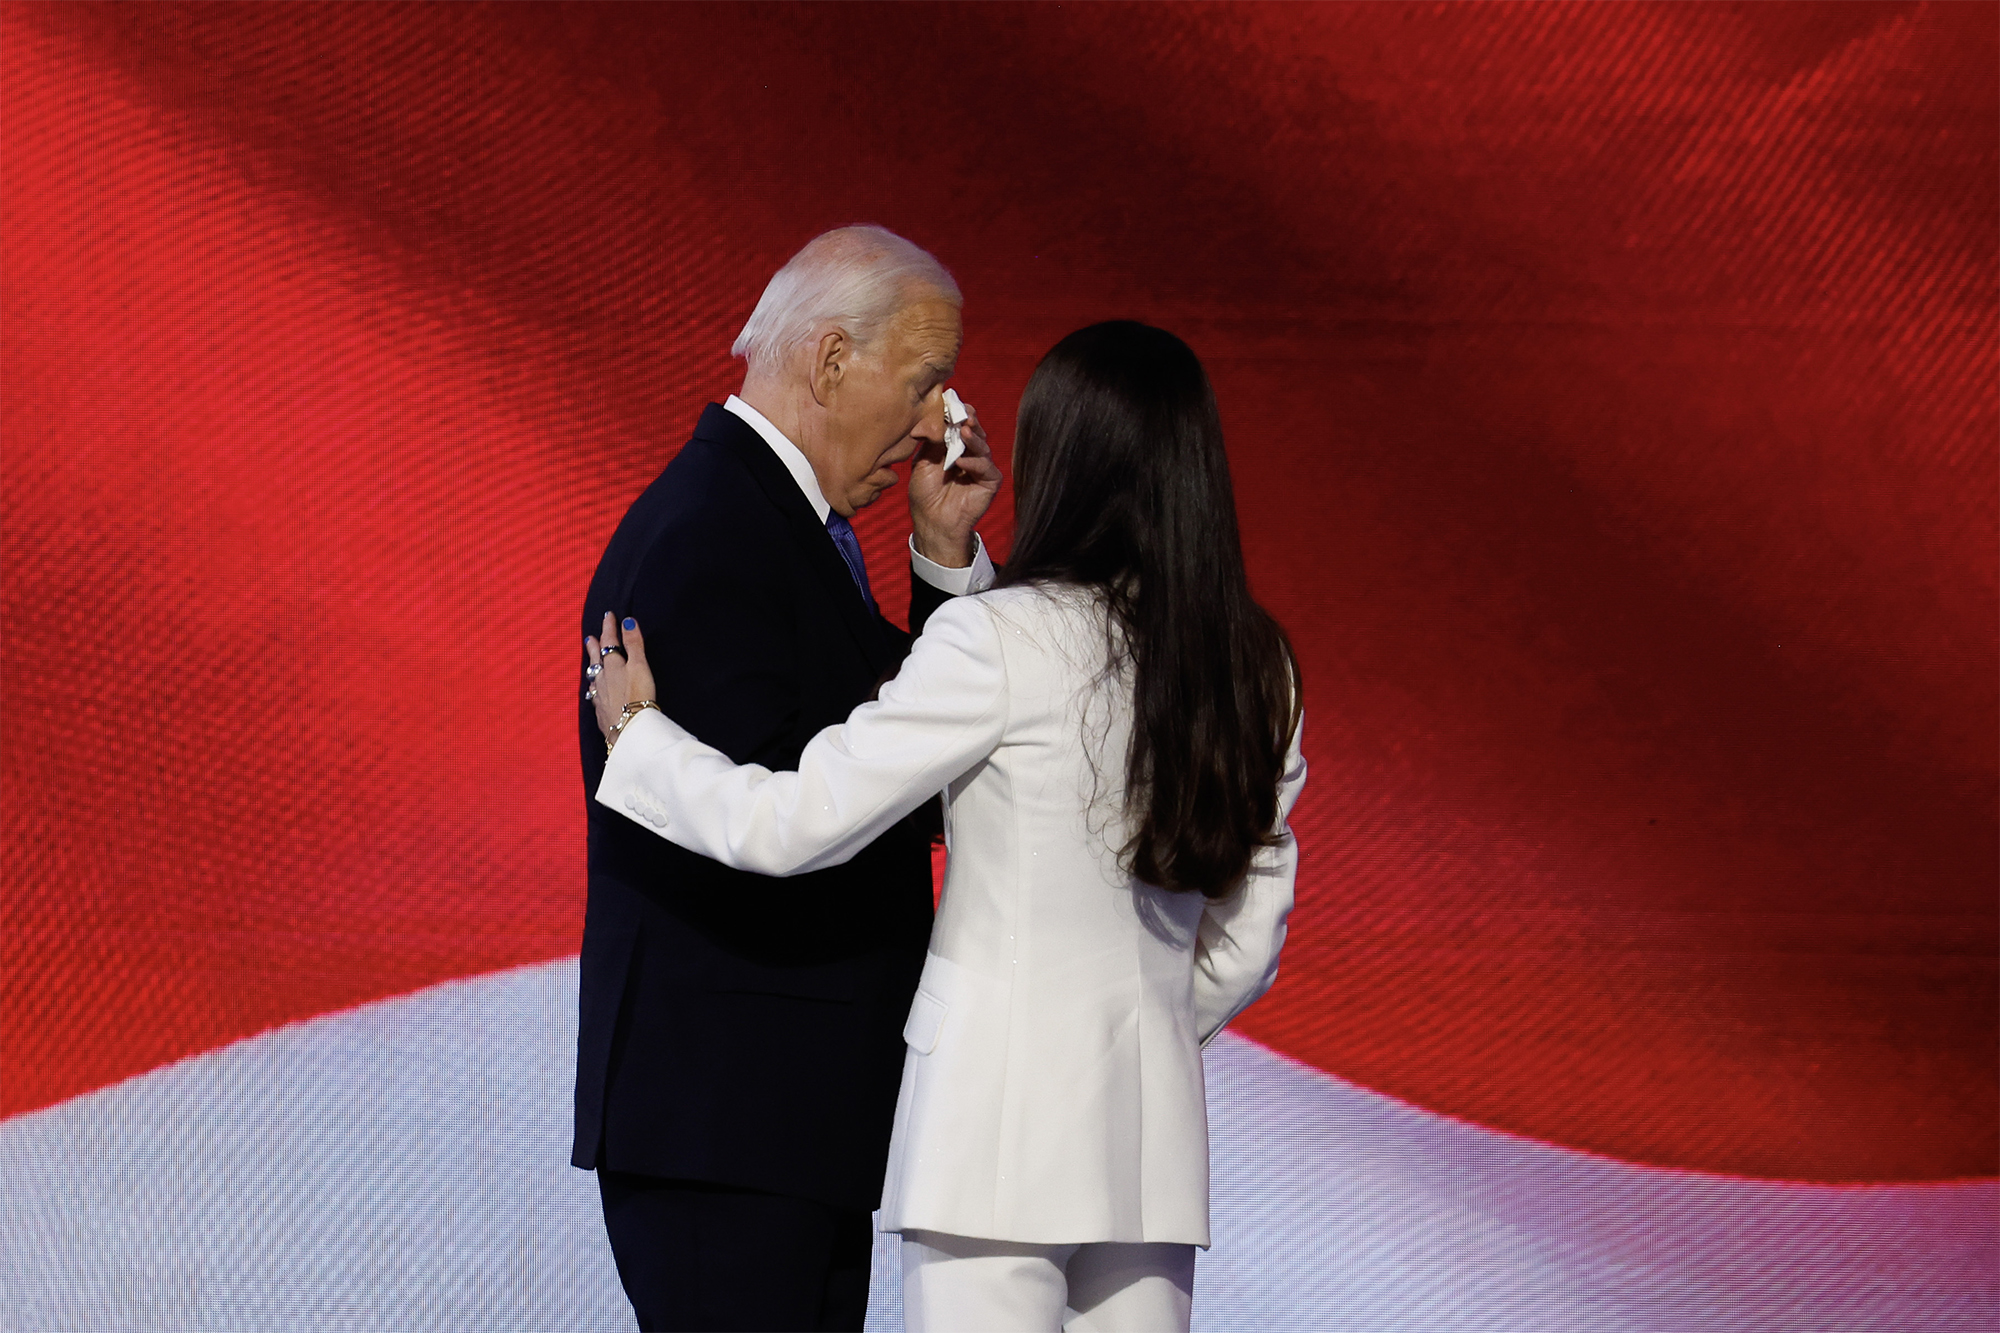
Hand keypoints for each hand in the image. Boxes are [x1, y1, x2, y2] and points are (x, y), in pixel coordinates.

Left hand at [584, 612, 655, 739]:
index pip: (610, 642)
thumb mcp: (640, 666)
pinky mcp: (601, 713)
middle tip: (590, 638)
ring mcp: (600, 697)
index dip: (609, 628)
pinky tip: (594, 693)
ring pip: (593, 678)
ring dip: (592, 668)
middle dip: (595, 647)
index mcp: (613, 665)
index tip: (608, 615)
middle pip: (597, 659)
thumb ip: (634, 644)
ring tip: (590, 663)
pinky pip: (594, 696)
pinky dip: (594, 690)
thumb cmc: (638, 696)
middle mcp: (603, 679)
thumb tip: (627, 621)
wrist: (629, 729)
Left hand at [909, 397, 1001, 566]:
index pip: (960, 425)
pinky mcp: (989, 482)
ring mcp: (980, 468)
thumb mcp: (924, 461)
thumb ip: (934, 440)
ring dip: (973, 439)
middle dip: (969, 421)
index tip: (952, 403)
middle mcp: (970, 454)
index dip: (958, 414)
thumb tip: (936, 414)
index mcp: (954, 447)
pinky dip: (974, 463)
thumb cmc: (925, 494)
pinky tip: (961, 462)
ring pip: (982, 447)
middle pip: (975, 431)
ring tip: (963, 432)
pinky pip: (986, 468)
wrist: (932, 522)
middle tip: (964, 414)